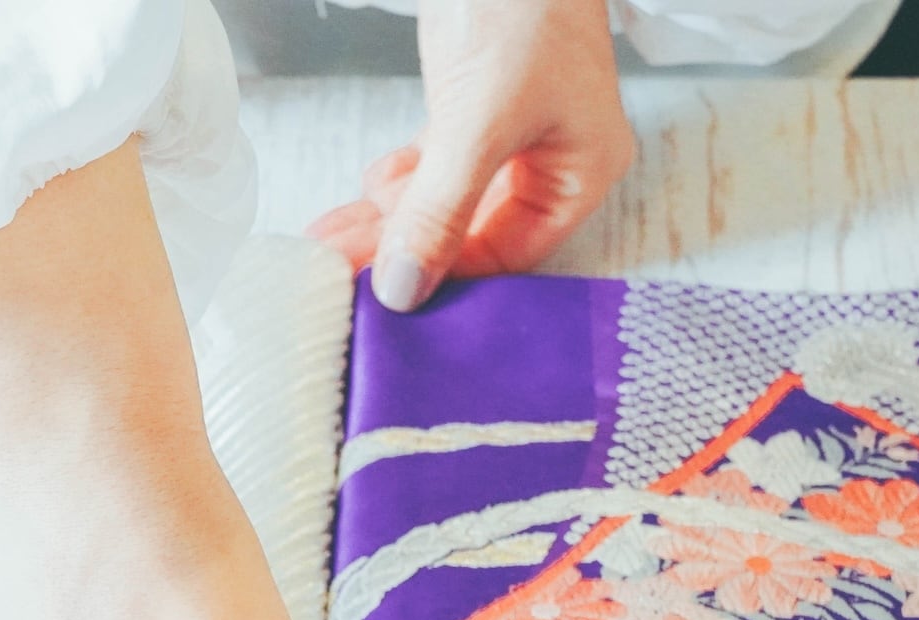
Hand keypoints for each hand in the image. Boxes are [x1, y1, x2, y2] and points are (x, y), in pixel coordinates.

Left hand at [308, 0, 633, 310]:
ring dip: (391, 219)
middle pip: (474, 231)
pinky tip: (367, 194)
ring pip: (448, 200)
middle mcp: (553, 158)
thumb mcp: (476, 122)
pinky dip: (400, 184)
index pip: (512, 253)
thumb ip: (439, 210)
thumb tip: (404, 287)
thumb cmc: (520, 4)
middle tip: (343, 269)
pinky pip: (437, 166)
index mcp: (583, 169)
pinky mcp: (478, 106)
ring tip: (335, 238)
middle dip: (406, 247)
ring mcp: (514, 132)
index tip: (388, 292)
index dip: (449, 276)